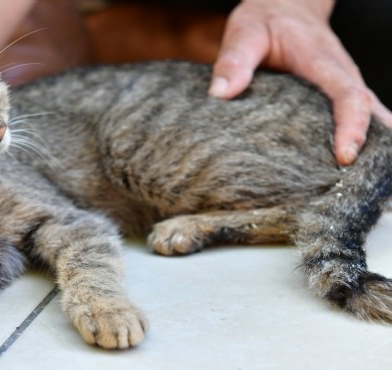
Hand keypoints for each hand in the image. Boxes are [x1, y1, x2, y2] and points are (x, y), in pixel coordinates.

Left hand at [209, 0, 391, 165]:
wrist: (286, 6)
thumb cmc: (265, 21)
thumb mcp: (245, 32)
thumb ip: (234, 60)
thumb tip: (219, 94)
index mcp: (323, 62)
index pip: (347, 95)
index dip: (351, 126)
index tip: (344, 155)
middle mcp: (341, 75)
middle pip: (368, 112)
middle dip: (369, 146)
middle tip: (357, 183)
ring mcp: (341, 86)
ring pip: (368, 116)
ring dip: (369, 146)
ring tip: (355, 185)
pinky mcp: (334, 94)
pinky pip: (353, 116)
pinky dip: (357, 139)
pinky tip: (345, 169)